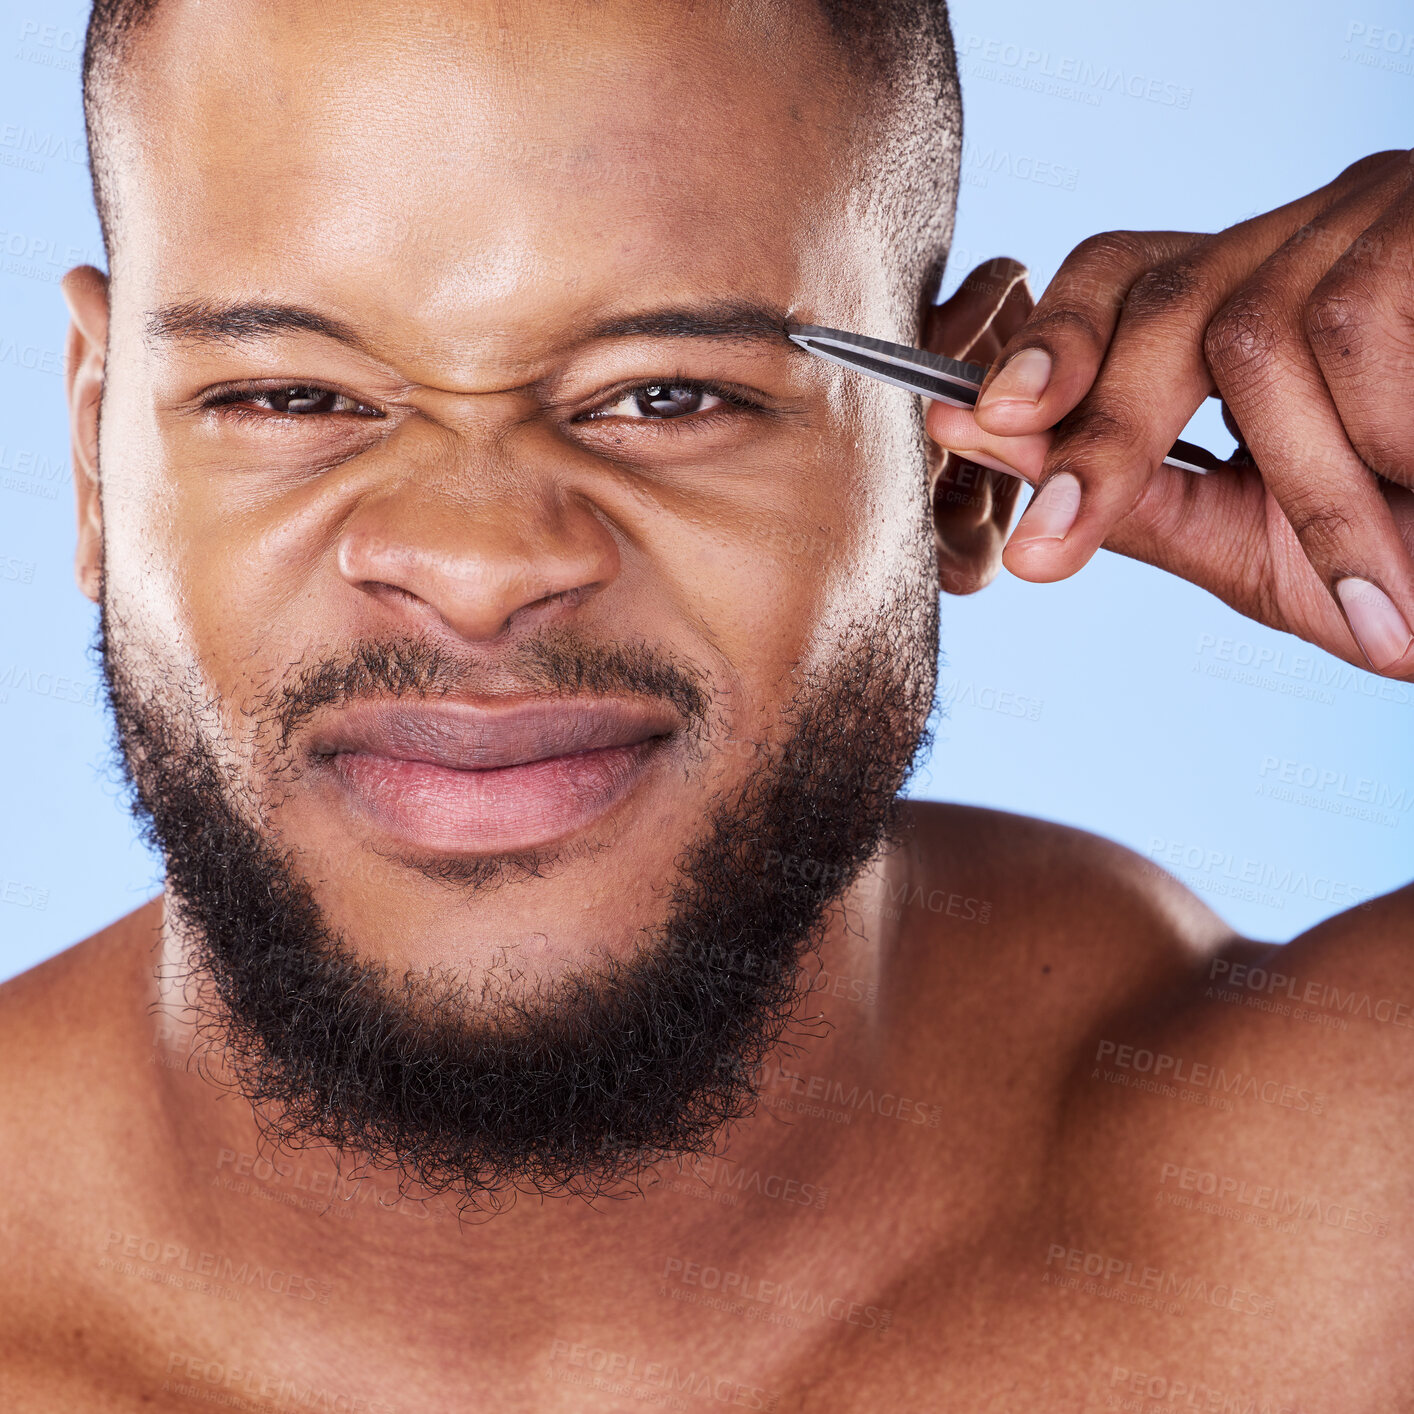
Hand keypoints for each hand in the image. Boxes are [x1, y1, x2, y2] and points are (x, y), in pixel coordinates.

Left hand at [925, 150, 1413, 676]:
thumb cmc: (1411, 561)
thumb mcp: (1256, 543)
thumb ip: (1131, 496)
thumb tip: (983, 442)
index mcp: (1256, 298)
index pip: (1118, 280)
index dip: (1045, 346)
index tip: (964, 422)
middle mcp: (1312, 235)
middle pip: (1158, 292)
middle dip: (1101, 434)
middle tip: (1051, 551)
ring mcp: (1388, 216)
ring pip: (1258, 334)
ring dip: (1308, 492)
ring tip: (1379, 595)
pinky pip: (1360, 334)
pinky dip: (1378, 453)